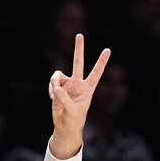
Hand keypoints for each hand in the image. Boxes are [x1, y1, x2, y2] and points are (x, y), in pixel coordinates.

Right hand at [48, 33, 110, 158]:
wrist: (65, 126)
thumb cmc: (74, 120)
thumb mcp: (72, 111)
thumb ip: (64, 98)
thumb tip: (56, 88)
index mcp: (88, 89)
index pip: (96, 72)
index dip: (101, 62)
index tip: (108, 50)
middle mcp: (78, 83)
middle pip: (78, 62)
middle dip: (78, 49)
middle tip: (79, 35)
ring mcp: (68, 84)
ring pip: (58, 75)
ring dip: (55, 82)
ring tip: (54, 93)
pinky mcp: (58, 88)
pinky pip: (53, 82)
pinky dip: (51, 87)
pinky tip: (52, 96)